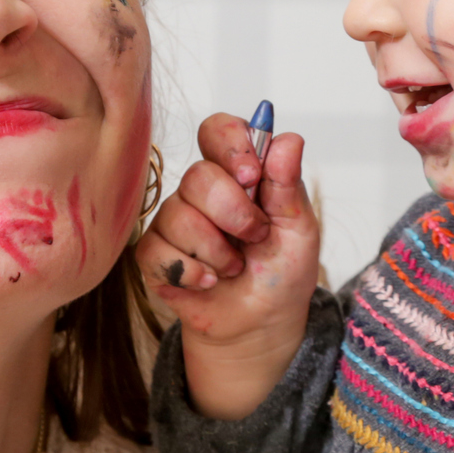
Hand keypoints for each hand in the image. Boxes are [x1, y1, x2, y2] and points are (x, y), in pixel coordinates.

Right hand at [137, 112, 321, 419]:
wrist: (262, 322)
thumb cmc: (281, 270)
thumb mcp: (298, 228)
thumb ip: (288, 185)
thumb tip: (288, 140)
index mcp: (237, 173)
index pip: (217, 130)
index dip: (230, 145)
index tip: (252, 175)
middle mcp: (201, 191)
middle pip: (197, 176)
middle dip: (233, 212)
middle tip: (255, 237)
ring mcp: (174, 221)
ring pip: (178, 216)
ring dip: (218, 251)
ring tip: (234, 268)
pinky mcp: (154, 255)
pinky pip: (158, 251)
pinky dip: (193, 272)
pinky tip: (210, 282)